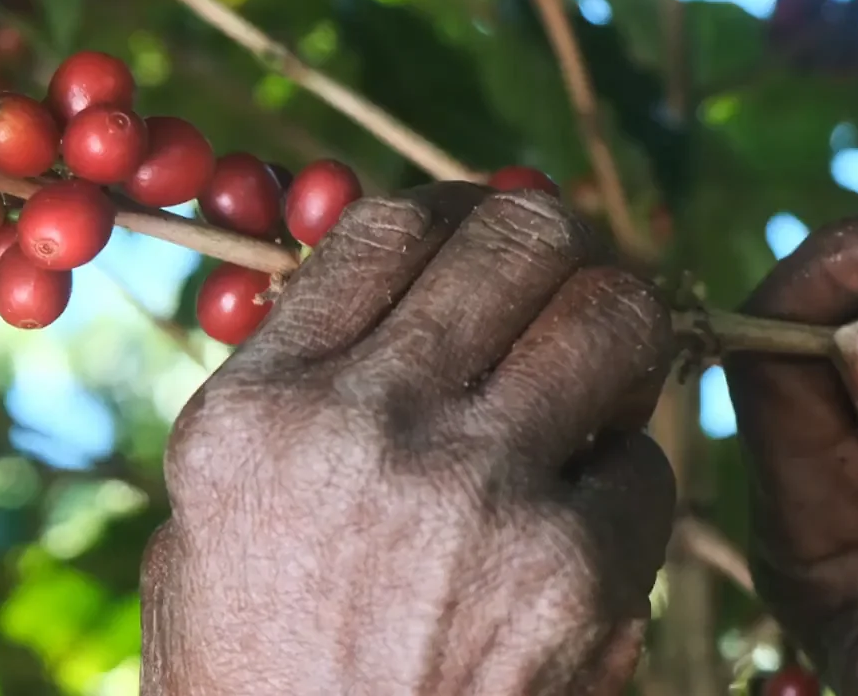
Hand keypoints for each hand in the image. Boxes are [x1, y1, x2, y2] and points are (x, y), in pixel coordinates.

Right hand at [141, 184, 676, 695]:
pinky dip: (633, 476)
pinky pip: (650, 466)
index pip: (385, 225)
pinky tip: (587, 509)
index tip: (475, 230)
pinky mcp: (577, 572)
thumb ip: (291, 386)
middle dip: (554, 243)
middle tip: (559, 277)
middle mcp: (366, 422)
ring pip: (615, 315)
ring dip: (619, 328)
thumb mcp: (207, 509)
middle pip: (518, 238)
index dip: (450, 209)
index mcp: (259, 403)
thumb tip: (393, 282)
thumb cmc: (248, 666)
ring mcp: (478, 492)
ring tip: (600, 363)